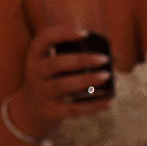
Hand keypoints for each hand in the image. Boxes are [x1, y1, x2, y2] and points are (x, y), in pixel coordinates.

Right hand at [10, 23, 112, 137]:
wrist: (30, 110)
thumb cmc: (51, 80)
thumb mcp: (57, 67)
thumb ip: (80, 58)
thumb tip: (116, 56)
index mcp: (36, 55)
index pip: (45, 39)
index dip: (63, 34)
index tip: (85, 33)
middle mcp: (35, 72)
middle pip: (55, 64)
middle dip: (80, 60)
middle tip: (104, 59)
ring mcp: (41, 93)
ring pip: (62, 85)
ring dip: (85, 80)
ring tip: (106, 76)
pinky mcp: (49, 111)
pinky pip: (71, 109)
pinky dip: (91, 106)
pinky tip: (107, 101)